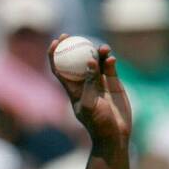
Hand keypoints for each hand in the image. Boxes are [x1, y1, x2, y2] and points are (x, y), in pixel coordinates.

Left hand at [48, 36, 131, 152]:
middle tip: (74, 35)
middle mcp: (84, 84)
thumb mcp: (91, 104)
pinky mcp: (112, 83)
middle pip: (76, 61)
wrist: (114, 134)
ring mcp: (99, 83)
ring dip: (97, 52)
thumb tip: (89, 61)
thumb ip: (89, 83)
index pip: (59, 69)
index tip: (55, 42)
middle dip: (73, 46)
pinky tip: (111, 58)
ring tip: (103, 48)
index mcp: (72, 90)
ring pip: (95, 61)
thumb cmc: (98, 124)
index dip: (54, 55)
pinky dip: (109, 61)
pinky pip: (109, 67)